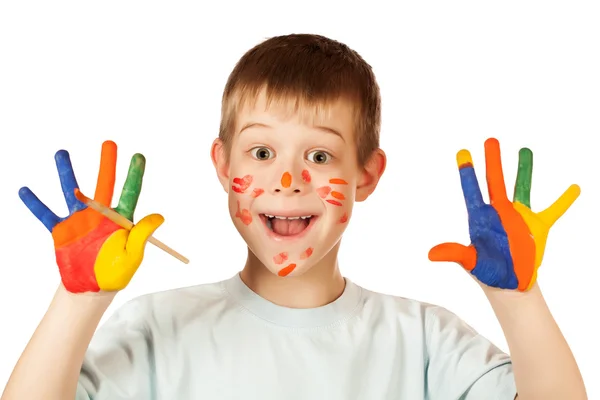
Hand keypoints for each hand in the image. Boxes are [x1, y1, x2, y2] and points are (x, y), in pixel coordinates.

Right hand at [19, 141, 163, 292]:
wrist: (91, 289)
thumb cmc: (116, 273)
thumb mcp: (132, 255)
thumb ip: (141, 235)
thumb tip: (159, 216)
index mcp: (121, 219)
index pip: (130, 193)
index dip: (134, 175)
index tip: (138, 156)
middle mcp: (101, 215)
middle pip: (104, 184)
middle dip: (107, 164)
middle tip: (109, 143)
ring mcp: (80, 221)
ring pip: (73, 192)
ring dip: (66, 173)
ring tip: (61, 152)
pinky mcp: (62, 232)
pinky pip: (46, 215)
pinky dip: (35, 204)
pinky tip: (24, 190)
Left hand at [428, 138, 579, 290]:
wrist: (509, 285)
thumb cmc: (487, 273)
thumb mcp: (472, 262)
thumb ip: (455, 254)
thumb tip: (431, 254)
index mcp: (481, 219)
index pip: (472, 191)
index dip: (467, 173)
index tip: (462, 152)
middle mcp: (499, 213)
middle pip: (495, 181)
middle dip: (492, 161)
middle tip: (490, 140)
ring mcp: (518, 217)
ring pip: (521, 187)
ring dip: (523, 169)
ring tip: (524, 150)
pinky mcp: (537, 226)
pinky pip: (554, 210)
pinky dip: (564, 200)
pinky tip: (574, 188)